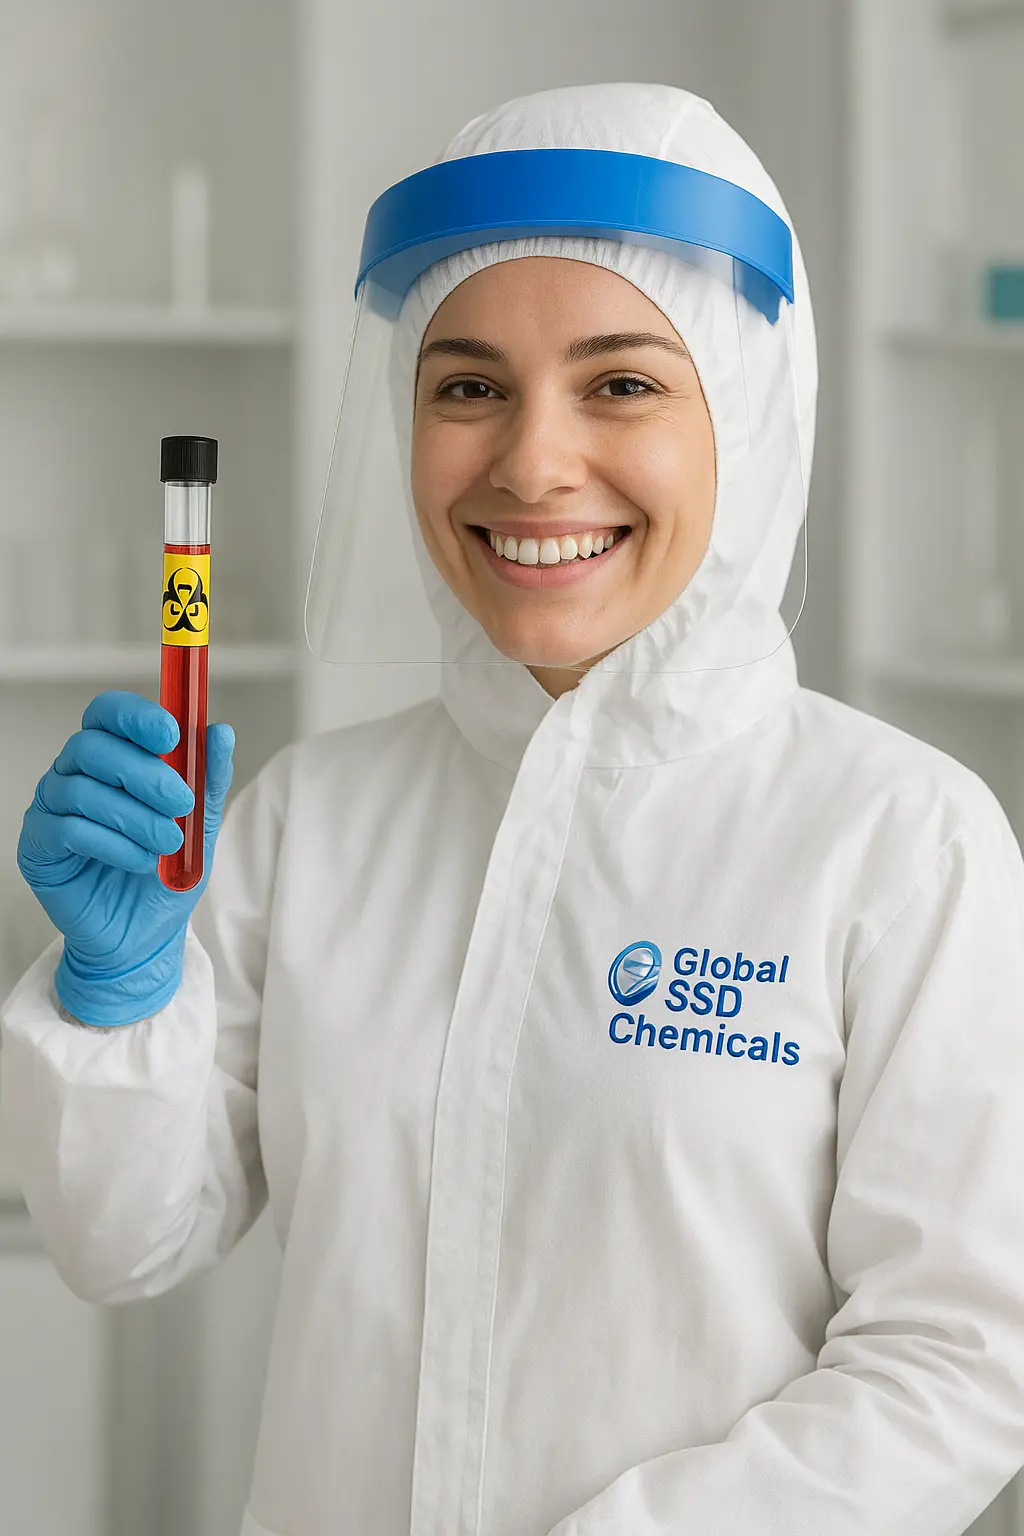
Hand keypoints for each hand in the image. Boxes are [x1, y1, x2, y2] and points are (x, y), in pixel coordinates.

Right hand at [16, 689, 234, 1025]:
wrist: (143, 937)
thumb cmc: (165, 875)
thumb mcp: (200, 824)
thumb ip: (209, 778)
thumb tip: (221, 732)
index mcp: (112, 757)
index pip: (107, 713)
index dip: (135, 716)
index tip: (172, 734)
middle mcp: (75, 775)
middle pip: (93, 746)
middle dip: (143, 772)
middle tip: (181, 802)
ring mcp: (51, 809)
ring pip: (82, 789)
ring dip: (134, 815)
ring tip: (168, 842)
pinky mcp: (38, 847)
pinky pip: (67, 830)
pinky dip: (112, 843)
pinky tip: (140, 861)